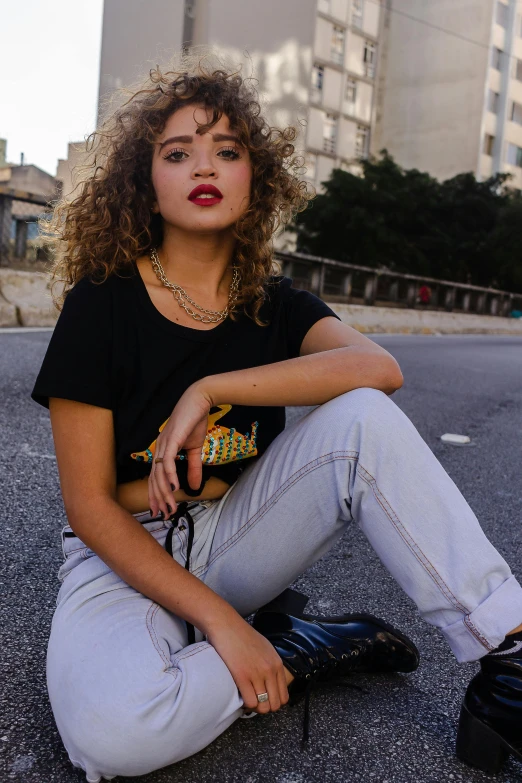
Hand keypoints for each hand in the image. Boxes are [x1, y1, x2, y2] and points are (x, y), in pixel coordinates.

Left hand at [149, 385, 210, 517]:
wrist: (199, 401)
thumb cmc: (194, 422)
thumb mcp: (195, 449)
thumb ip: (193, 467)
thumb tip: (194, 486)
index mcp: (162, 452)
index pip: (155, 478)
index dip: (156, 495)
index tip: (160, 511)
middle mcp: (159, 449)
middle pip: (154, 480)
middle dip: (158, 499)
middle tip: (164, 515)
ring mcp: (164, 444)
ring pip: (160, 474)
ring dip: (165, 492)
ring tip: (170, 506)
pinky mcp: (172, 439)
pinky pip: (168, 461)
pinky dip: (169, 475)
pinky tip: (173, 487)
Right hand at [205, 614, 289, 714]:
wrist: (226, 625)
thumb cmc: (243, 635)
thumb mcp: (266, 648)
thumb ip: (271, 665)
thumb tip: (271, 682)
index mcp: (277, 664)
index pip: (284, 697)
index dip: (274, 702)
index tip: (264, 699)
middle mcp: (270, 670)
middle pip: (275, 705)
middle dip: (265, 707)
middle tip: (254, 701)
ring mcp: (256, 674)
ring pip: (263, 707)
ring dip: (254, 708)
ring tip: (246, 699)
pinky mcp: (242, 676)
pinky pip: (250, 702)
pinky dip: (245, 705)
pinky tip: (240, 696)